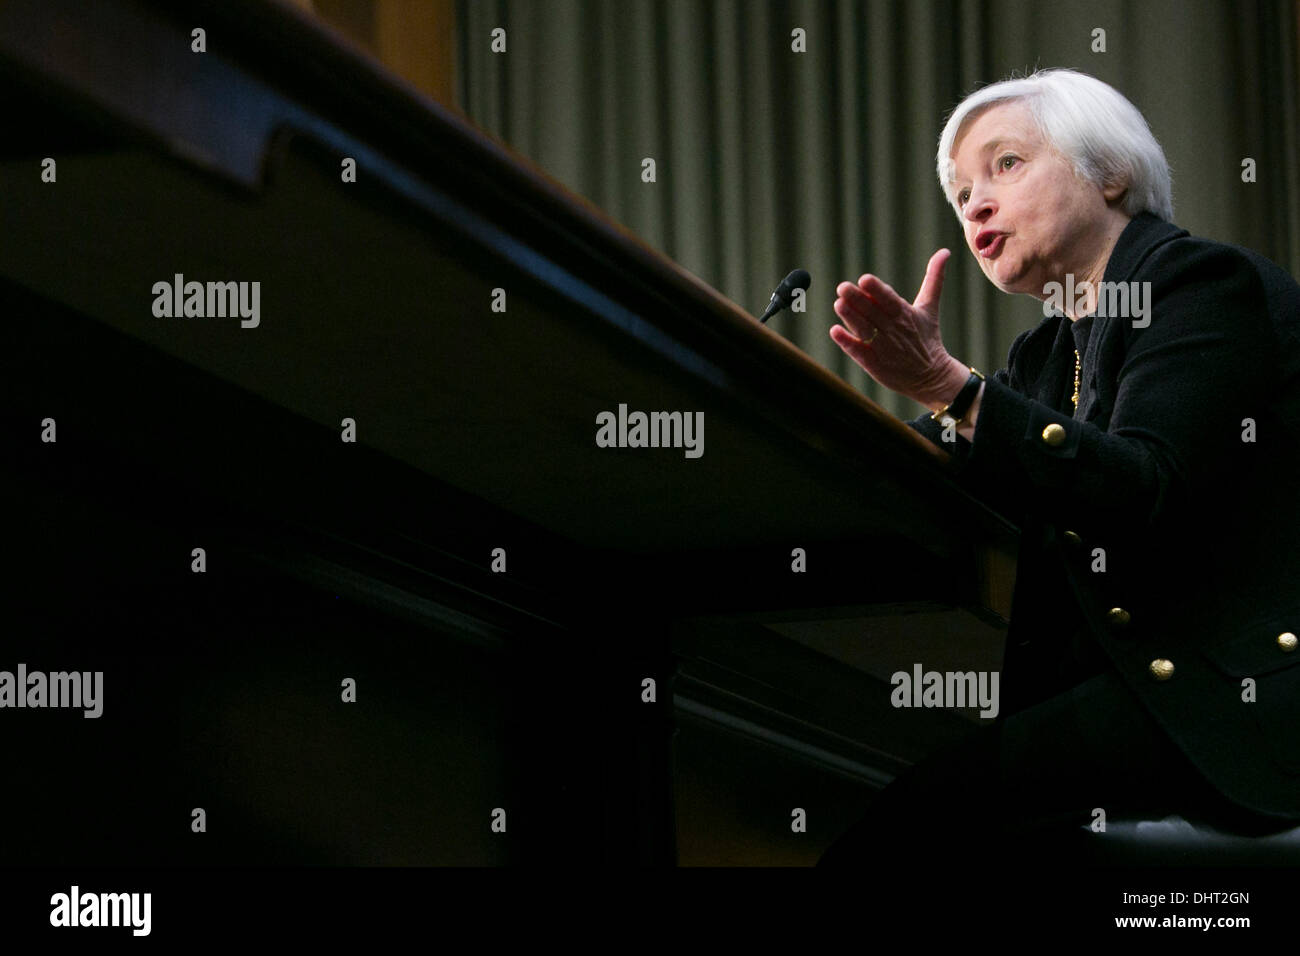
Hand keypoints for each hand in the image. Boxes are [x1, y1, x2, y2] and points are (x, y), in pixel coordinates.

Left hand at [830, 248, 959, 406]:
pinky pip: (860, 353)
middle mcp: (894, 330)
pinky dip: (848, 343)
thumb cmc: (927, 337)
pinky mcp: (875, 365)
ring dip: (851, 318)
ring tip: (838, 304)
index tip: (864, 279)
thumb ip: (934, 279)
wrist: (932, 377)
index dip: (877, 290)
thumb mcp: (930, 308)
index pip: (890, 299)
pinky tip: (835, 331)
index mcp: (905, 314)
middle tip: (842, 287)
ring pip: (865, 330)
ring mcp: (884, 348)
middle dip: (857, 300)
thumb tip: (944, 251)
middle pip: (873, 313)